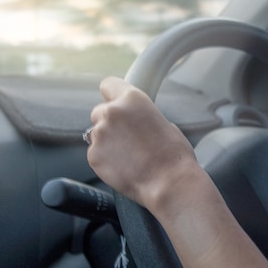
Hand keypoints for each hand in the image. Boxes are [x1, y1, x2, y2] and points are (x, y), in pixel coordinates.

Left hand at [87, 77, 199, 212]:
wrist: (169, 183)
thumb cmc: (174, 156)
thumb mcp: (166, 124)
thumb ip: (144, 117)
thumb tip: (137, 122)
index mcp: (133, 99)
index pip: (109, 84)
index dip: (113, 95)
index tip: (115, 102)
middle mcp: (112, 112)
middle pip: (100, 111)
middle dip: (110, 123)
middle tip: (128, 138)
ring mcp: (99, 134)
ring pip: (97, 134)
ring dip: (108, 141)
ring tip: (129, 156)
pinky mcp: (93, 156)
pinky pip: (95, 153)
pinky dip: (106, 159)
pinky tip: (124, 167)